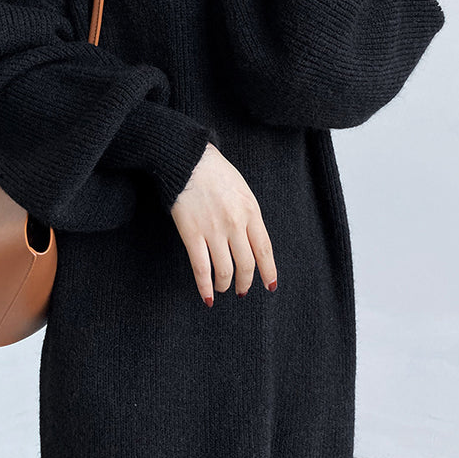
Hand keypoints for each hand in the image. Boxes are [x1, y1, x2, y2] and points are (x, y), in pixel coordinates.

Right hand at [170, 142, 277, 305]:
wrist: (188, 160)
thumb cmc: (215, 171)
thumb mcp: (242, 189)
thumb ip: (248, 214)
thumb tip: (251, 240)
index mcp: (251, 211)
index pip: (264, 249)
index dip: (268, 271)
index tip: (270, 285)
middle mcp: (236, 223)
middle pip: (246, 263)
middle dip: (246, 282)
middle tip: (243, 291)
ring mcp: (214, 230)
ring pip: (225, 270)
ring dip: (225, 285)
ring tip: (222, 289)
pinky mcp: (192, 233)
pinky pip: (201, 267)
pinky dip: (204, 286)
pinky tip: (207, 296)